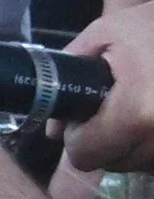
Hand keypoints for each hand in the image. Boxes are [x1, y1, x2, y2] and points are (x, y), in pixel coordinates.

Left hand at [60, 5, 153, 174]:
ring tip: (141, 106)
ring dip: (132, 143)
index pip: (84, 157)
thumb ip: (68, 75)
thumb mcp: (104, 34)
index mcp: (137, 113)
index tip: (87, 113)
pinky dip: (152, 142)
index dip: (78, 135)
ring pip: (138, 165)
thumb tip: (54, 129)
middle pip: (112, 163)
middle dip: (106, 139)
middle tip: (117, 105)